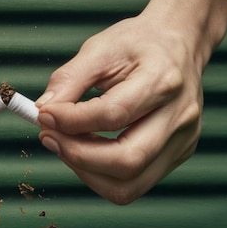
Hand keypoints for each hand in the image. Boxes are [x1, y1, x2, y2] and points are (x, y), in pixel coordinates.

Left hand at [36, 14, 205, 203]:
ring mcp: (183, 141)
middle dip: (77, 156)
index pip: (113, 115)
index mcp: (163, 80)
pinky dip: (101, 175)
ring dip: (87, 173)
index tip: (44, 115)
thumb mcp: (100, 47)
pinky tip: (87, 151)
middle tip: (50, 138)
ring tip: (66, 146)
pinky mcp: (177, 155)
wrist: (181, 42)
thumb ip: (68, 79)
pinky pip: (134, 183)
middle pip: (127, 162)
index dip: (71, 121)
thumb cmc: (140, 44)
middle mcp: (179, 116)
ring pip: (130, 185)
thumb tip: (43, 111)